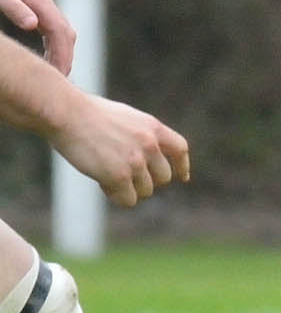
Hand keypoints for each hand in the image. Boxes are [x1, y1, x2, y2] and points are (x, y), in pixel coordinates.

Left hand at [0, 0, 74, 73]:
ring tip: (55, 72)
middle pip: (67, 34)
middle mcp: (44, 1)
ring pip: (62, 31)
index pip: (60, 33)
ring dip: (62, 52)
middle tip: (59, 81)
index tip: (59, 77)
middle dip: (66, 58)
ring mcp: (41, 1)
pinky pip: (53, 27)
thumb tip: (33, 25)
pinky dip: (55, 44)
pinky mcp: (35, 3)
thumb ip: (13, 6)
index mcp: (39, 0)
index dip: (62, 57)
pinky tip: (47, 54)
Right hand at [53, 93, 189, 206]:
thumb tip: (146, 157)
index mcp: (153, 127)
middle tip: (124, 176)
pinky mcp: (118, 176)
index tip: (182, 178)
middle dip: (146, 181)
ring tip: (106, 174)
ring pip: (145, 191)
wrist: (66, 112)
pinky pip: (127, 200)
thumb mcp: (124, 117)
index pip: (180, 149)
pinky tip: (102, 183)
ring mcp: (136, 161)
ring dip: (128, 189)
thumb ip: (140, 135)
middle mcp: (150, 145)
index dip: (181, 166)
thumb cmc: (85, 112)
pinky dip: (116, 197)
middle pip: (163, 177)